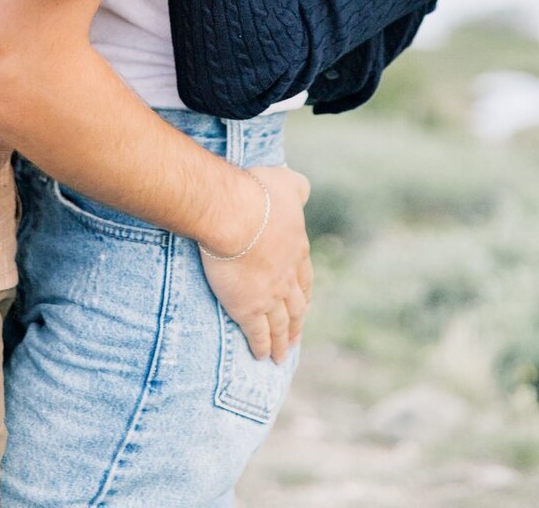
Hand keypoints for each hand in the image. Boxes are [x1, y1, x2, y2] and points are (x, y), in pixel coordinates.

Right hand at [200, 164, 311, 364]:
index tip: (304, 304)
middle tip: (295, 338)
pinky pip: (257, 333)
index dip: (303, 293)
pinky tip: (260, 356)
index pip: (304, 277)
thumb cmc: (257, 193)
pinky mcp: (247, 308)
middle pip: (296, 306)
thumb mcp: (285, 182)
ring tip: (280, 356)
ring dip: (282, 342)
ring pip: (280, 325)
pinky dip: (261, 346)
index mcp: (297, 249)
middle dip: (296, 323)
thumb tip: (303, 189)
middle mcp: (288, 277)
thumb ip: (296, 187)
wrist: (234, 213)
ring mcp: (270, 295)